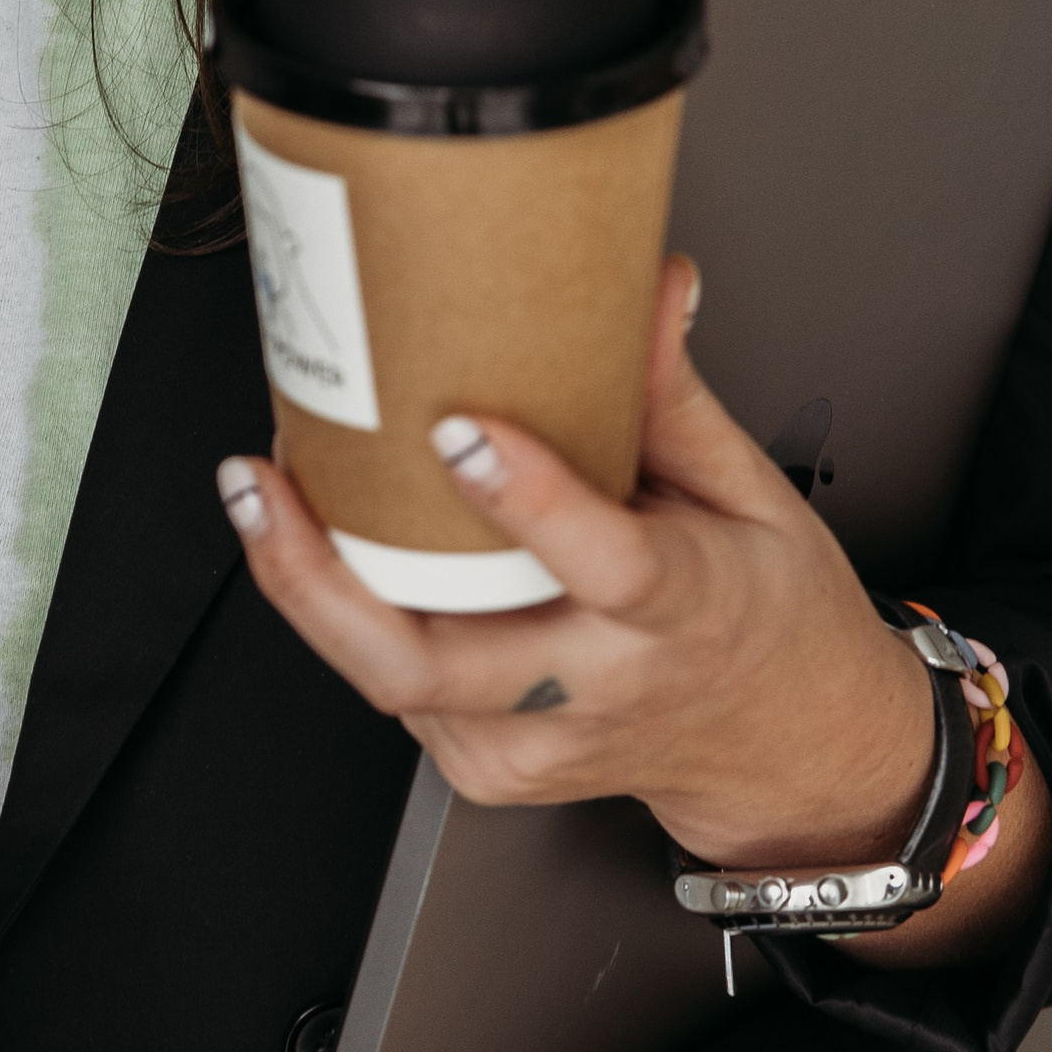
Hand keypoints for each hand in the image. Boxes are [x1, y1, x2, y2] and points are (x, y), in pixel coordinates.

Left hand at [220, 260, 942, 877]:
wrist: (786, 747)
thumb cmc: (765, 613)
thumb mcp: (749, 490)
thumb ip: (674, 393)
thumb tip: (650, 282)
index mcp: (684, 607)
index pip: (603, 563)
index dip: (526, 500)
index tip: (457, 429)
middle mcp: (602, 687)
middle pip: (440, 659)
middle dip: (327, 577)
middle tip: (264, 481)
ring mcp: (539, 741)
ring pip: (397, 683)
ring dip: (312, 590)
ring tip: (265, 494)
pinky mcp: (495, 768)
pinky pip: (402, 694)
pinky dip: (353, 622)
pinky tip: (327, 553)